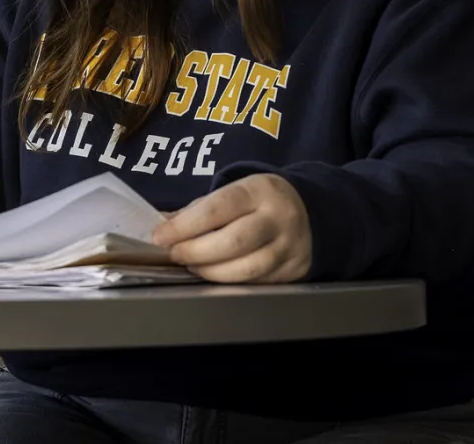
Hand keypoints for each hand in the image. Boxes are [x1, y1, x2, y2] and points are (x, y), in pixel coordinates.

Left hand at [149, 173, 311, 283]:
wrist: (313, 211)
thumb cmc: (260, 202)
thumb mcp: (235, 192)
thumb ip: (199, 209)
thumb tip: (162, 225)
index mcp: (258, 191)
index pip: (217, 209)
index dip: (184, 226)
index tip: (161, 236)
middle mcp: (278, 218)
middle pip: (233, 242)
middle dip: (195, 252)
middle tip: (174, 254)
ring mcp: (289, 247)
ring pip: (246, 268)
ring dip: (211, 272)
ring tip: (192, 266)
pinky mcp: (294, 270)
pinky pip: (257, 282)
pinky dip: (230, 282)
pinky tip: (215, 275)